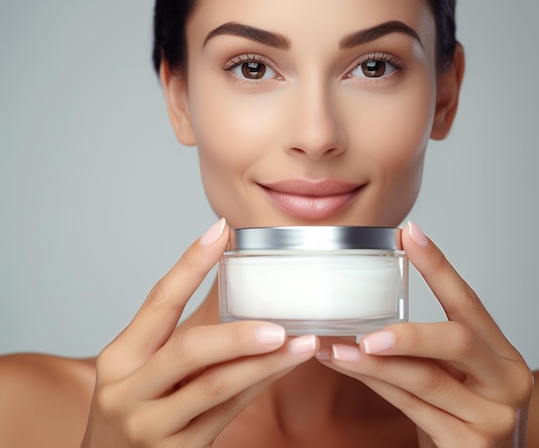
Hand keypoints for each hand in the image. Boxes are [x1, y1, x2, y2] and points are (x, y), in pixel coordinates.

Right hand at [81, 219, 318, 447]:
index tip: (221, 231)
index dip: (190, 263)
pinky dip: (259, 386)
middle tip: (278, 324)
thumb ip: (177, 333)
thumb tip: (226, 277)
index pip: (159, 301)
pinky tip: (284, 367)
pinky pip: (228, 413)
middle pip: (188, 350)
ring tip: (302, 343)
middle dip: (237, 335)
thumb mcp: (141, 368)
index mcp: (119, 358)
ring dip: (265, 363)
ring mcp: (151, 425)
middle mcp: (128, 390)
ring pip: (216, 386)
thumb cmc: (134, 408)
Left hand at [318, 221, 532, 446]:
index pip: (469, 302)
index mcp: (503, 356)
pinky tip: (350, 370)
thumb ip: (433, 349)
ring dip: (373, 363)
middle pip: (457, 342)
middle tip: (367, 332)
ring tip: (336, 348)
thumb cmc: (465, 417)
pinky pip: (413, 409)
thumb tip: (377, 311)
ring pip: (425, 379)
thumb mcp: (460, 377)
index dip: (438, 266)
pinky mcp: (470, 446)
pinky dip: (377, 386)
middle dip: (409, 333)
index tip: (410, 233)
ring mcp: (492, 418)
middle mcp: (507, 383)